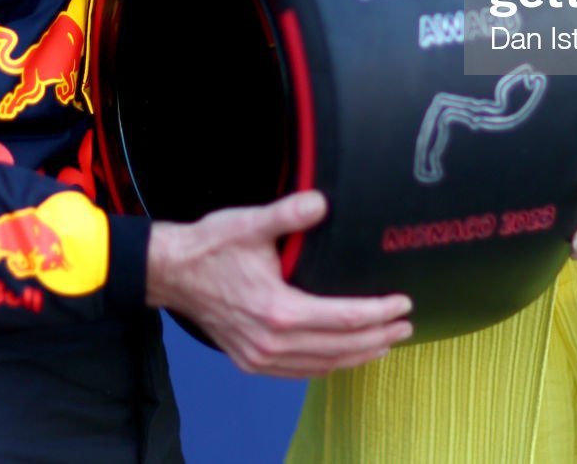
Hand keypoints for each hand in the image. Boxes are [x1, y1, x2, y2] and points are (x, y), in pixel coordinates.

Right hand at [147, 191, 413, 376]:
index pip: (344, 318)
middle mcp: (272, 341)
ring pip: (323, 365)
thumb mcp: (250, 223)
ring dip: (357, 356)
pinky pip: (300, 372)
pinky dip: (328, 365)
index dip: (379, 313)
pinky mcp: (251, 360)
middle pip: (340, 347)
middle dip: (378, 338)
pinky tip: (342, 356)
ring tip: (384, 343)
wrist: (171, 272)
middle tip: (405, 326)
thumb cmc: (210, 247)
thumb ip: (289, 213)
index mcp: (278, 310)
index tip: (403, 304)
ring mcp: (260, 356)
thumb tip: (321, 203)